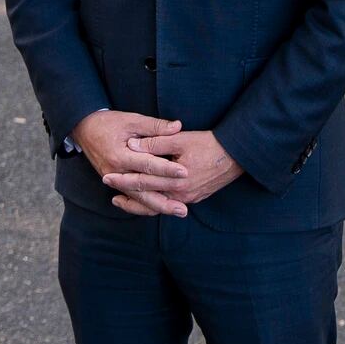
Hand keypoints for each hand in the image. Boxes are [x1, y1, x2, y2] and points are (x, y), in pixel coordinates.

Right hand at [72, 110, 189, 216]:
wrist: (84, 129)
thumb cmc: (109, 123)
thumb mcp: (132, 120)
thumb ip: (155, 126)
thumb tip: (177, 126)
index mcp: (120, 156)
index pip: (147, 165)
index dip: (166, 169)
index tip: (184, 172)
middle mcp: (116, 172)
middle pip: (143, 189)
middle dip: (165, 198)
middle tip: (184, 207)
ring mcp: (115, 181)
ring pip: (139, 199)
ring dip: (159, 206)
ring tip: (179, 211)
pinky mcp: (116, 184)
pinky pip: (133, 198)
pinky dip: (147, 205)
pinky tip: (162, 209)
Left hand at [106, 129, 242, 213]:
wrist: (237, 155)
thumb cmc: (209, 144)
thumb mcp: (180, 139)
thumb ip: (156, 142)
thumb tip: (132, 145)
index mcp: (175, 181)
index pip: (143, 181)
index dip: (123, 179)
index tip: (107, 176)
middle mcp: (181, 195)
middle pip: (147, 197)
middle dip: (126, 192)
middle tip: (108, 187)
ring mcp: (189, 198)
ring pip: (157, 205)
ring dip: (138, 203)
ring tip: (121, 200)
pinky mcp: (195, 198)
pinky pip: (169, 203)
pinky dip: (155, 202)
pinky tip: (147, 198)